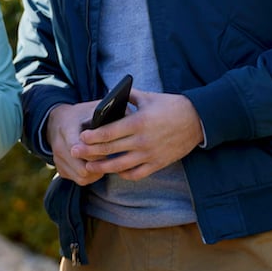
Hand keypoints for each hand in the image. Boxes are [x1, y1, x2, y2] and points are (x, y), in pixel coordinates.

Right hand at [45, 101, 105, 185]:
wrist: (58, 122)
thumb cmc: (81, 115)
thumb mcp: (92, 108)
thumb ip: (109, 112)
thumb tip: (130, 114)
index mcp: (67, 128)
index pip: (78, 147)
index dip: (96, 151)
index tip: (108, 145)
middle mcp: (59, 145)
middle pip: (82, 167)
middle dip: (99, 164)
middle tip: (110, 156)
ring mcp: (58, 159)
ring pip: (82, 176)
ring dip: (96, 172)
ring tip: (105, 161)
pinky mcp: (60, 168)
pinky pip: (79, 180)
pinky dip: (90, 176)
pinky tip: (96, 165)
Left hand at [70, 90, 201, 180]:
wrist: (197, 120)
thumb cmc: (171, 106)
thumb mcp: (148, 97)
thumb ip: (127, 96)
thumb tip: (109, 97)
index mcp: (138, 122)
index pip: (109, 132)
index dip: (92, 137)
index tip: (81, 138)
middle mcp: (142, 141)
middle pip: (110, 149)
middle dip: (89, 152)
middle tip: (74, 152)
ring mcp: (150, 154)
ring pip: (120, 165)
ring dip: (102, 167)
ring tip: (89, 167)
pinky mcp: (158, 163)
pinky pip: (137, 174)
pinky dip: (124, 174)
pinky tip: (115, 171)